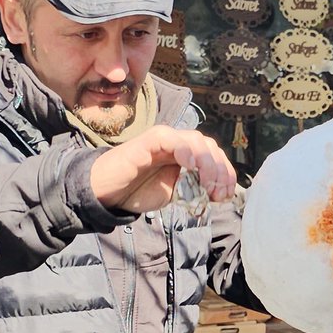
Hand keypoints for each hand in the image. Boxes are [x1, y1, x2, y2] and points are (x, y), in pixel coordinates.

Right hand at [89, 126, 237, 213]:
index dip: (225, 173)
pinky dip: (183, 149)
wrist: (107, 192)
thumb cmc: (138, 191)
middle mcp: (178, 144)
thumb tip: (220, 194)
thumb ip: (196, 190)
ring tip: (206, 183)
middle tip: (216, 192)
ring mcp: (163, 141)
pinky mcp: (147, 141)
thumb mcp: (176, 194)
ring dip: (207, 162)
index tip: (226, 194)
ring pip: (195, 139)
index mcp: (186, 156)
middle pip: (209, 146)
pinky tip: (188, 165)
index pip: (215, 155)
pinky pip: (168, 137)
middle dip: (219, 170)